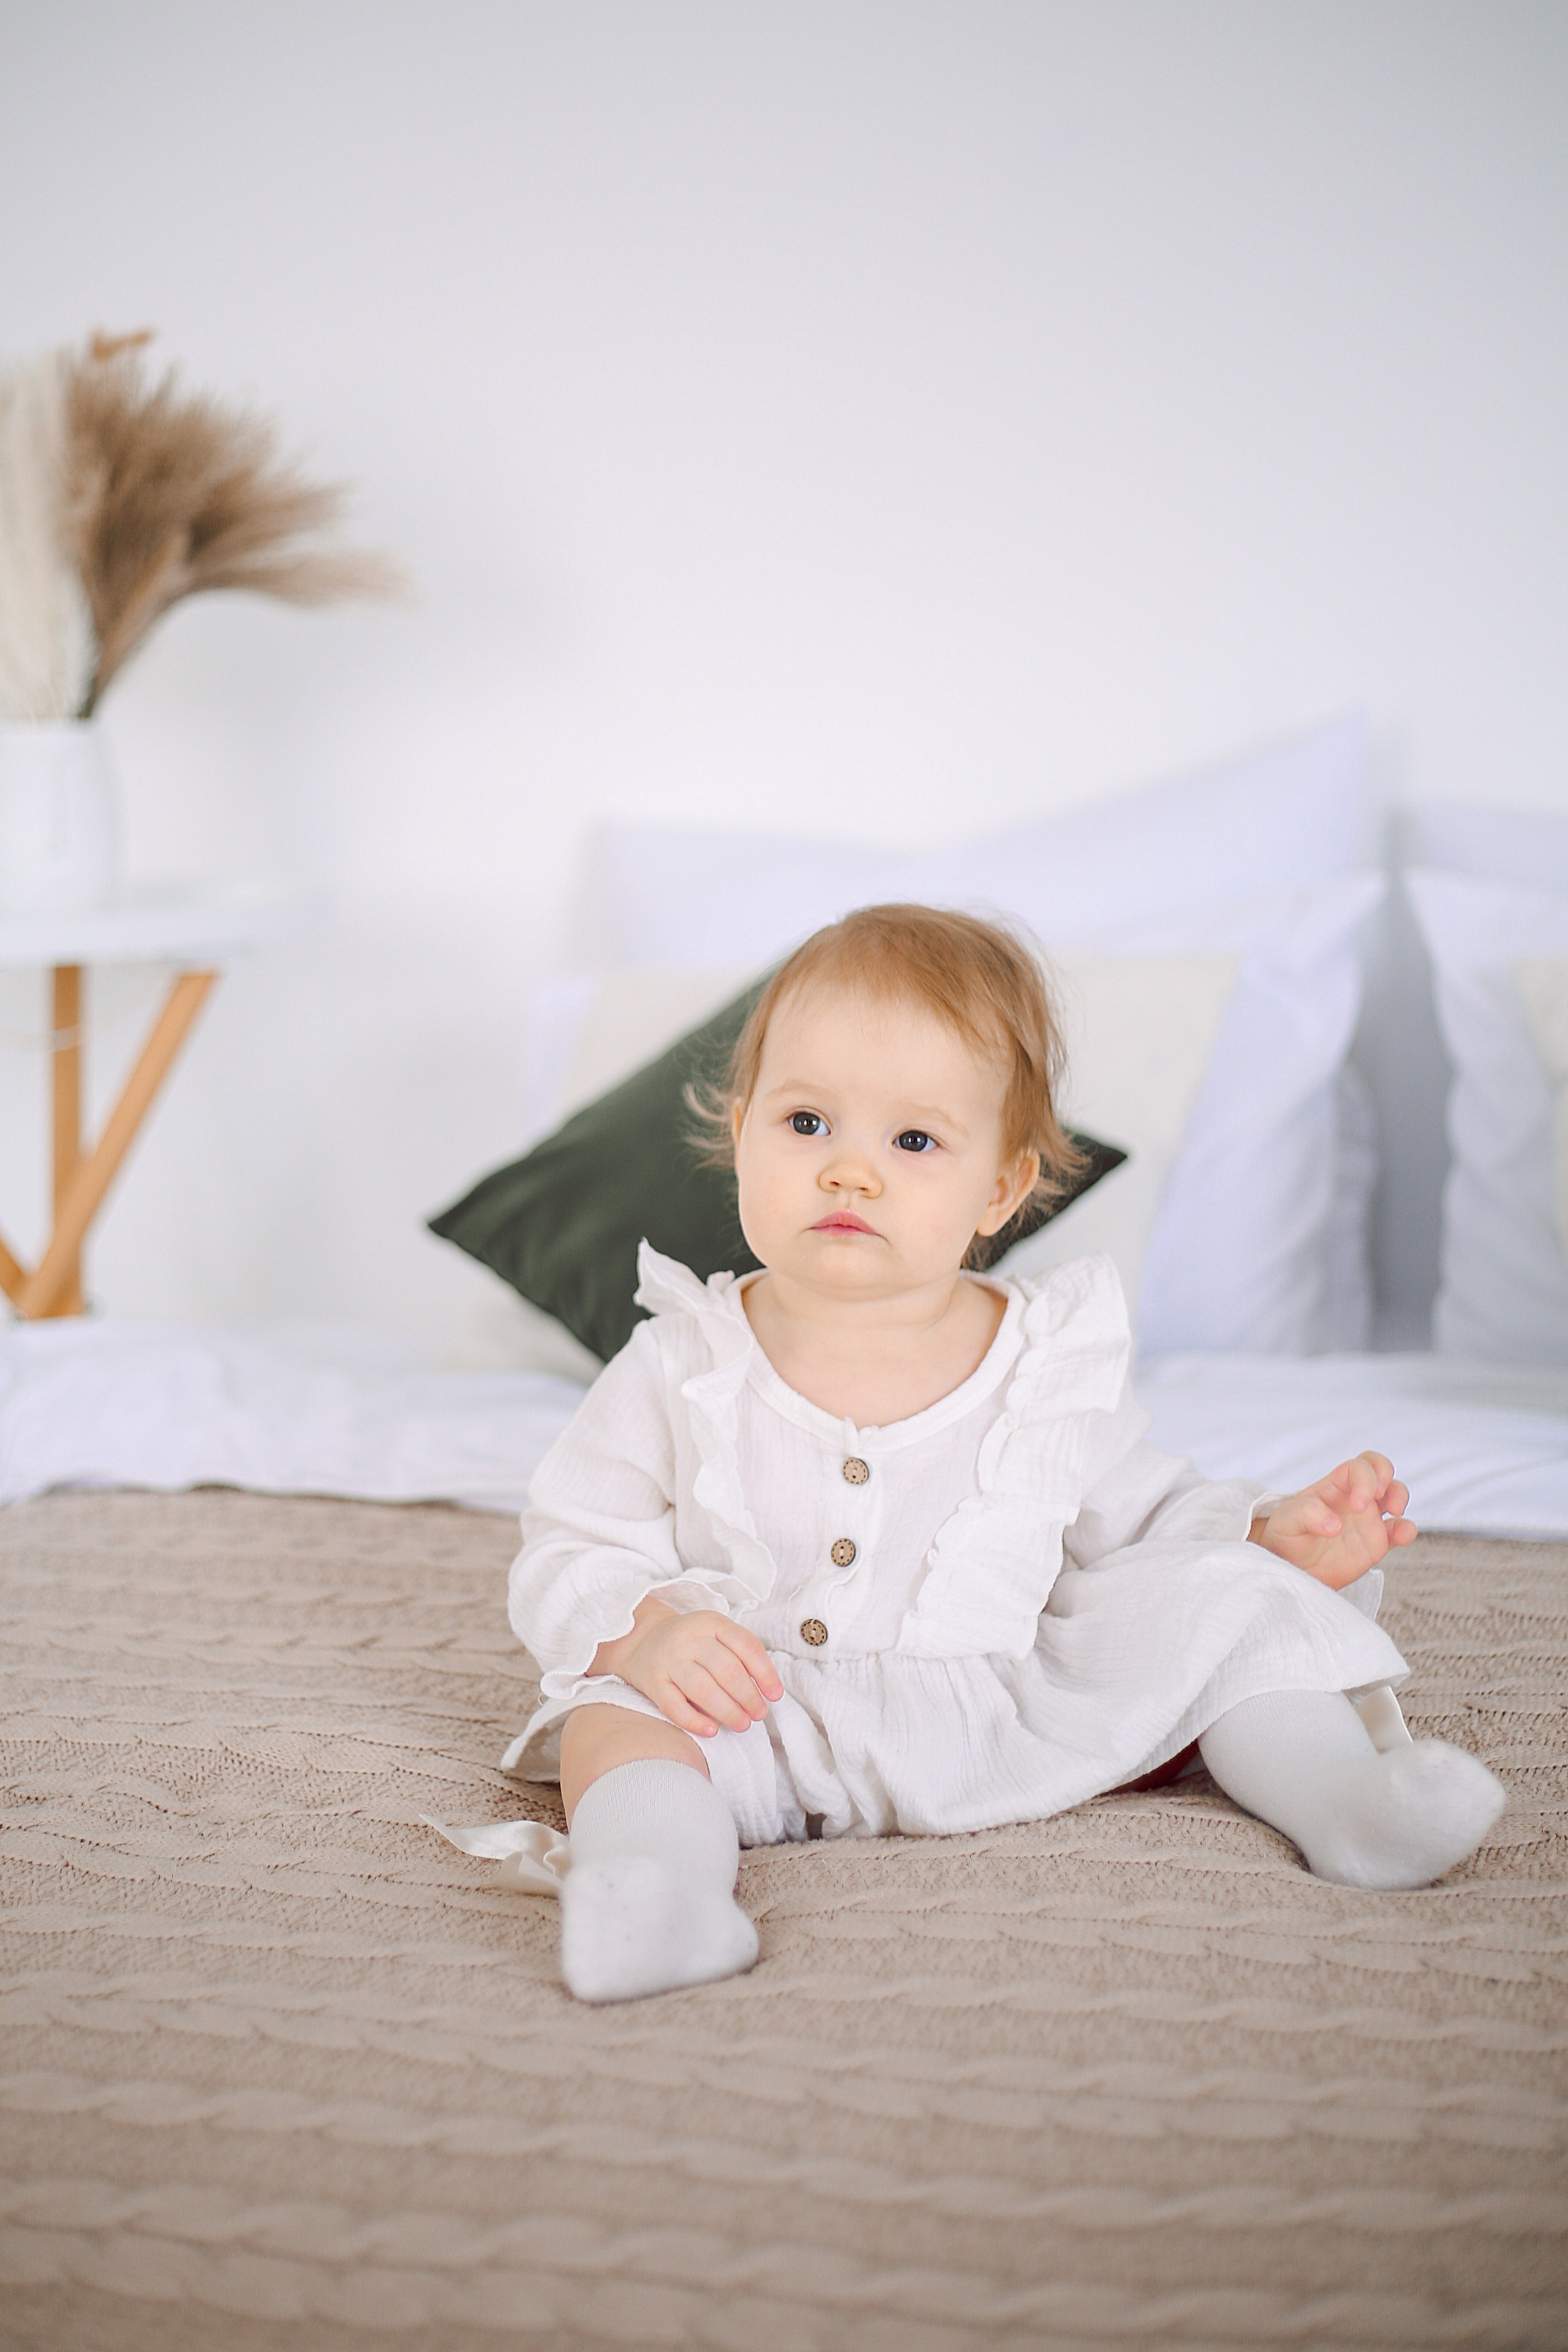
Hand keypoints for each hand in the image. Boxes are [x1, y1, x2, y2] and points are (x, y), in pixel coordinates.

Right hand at [589, 1596, 783, 1737]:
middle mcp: (688, 1639)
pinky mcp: (652, 1682)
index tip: (775, 1695)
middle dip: (747, 1695)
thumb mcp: (716, 1635)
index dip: (765, 1672)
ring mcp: (668, 1660)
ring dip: (727, 1710)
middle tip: (759, 1714)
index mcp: (711, 1623)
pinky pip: (672, 1705)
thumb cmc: (691, 1643)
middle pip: (725, 1668)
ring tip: (743, 1724)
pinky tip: (711, 1730)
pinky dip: (693, 1720)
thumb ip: (740, 1655)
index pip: (745, 1644)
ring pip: (702, 1688)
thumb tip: (767, 1691)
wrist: (641, 1639)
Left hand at [1249, 1452, 1415, 1588]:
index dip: (1366, 1480)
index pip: (1359, 1467)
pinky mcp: (1376, 1543)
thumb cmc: (1286, 1537)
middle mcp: (1354, 1498)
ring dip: (1401, 1497)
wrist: (1291, 1569)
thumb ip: (1306, 1514)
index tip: (1358, 1505)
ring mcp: (1368, 1519)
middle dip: (1387, 1478)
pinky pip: (1399, 1531)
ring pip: (1395, 1496)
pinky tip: (1403, 1536)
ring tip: (1396, 1513)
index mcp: (1334, 1486)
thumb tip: (1335, 1524)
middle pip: (1380, 1471)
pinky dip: (1407, 1530)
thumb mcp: (1286, 1521)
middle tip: (1384, 1500)